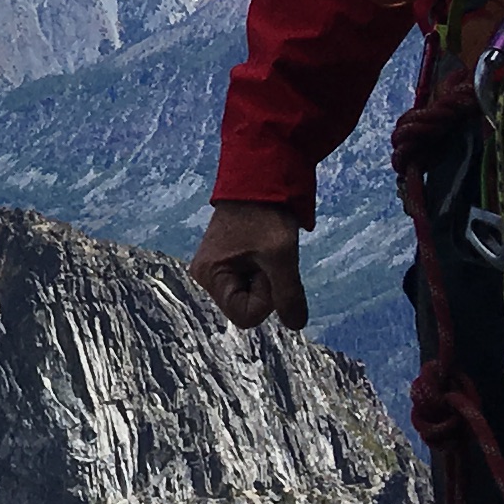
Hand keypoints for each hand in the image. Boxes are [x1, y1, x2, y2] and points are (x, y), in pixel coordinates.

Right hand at [190, 202, 308, 332]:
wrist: (260, 178)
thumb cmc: (264, 214)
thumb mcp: (281, 255)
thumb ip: (288, 294)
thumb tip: (296, 324)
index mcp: (210, 276)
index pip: (246, 315)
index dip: (267, 298)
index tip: (269, 266)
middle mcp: (208, 276)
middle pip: (248, 307)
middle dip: (267, 287)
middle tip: (268, 255)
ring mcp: (218, 269)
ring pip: (253, 295)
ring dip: (268, 278)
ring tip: (266, 249)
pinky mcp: (230, 262)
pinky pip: (253, 282)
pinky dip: (266, 271)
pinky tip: (264, 249)